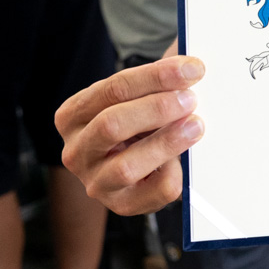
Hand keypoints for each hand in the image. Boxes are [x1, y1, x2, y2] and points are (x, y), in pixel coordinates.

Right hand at [55, 57, 205, 214]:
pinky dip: (172, 175)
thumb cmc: (141, 122)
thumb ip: (159, 81)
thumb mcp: (139, 98)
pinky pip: (151, 192)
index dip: (156, 76)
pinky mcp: (122, 205)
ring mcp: (96, 182)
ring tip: (195, 125)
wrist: (143, 164)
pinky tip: (184, 162)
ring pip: (126, 166)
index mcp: (73, 115)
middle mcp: (76, 151)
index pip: (112, 89)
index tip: (192, 68)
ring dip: (166, 143)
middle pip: (112, 125)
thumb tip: (193, 62)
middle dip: (157, 108)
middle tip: (191, 98)